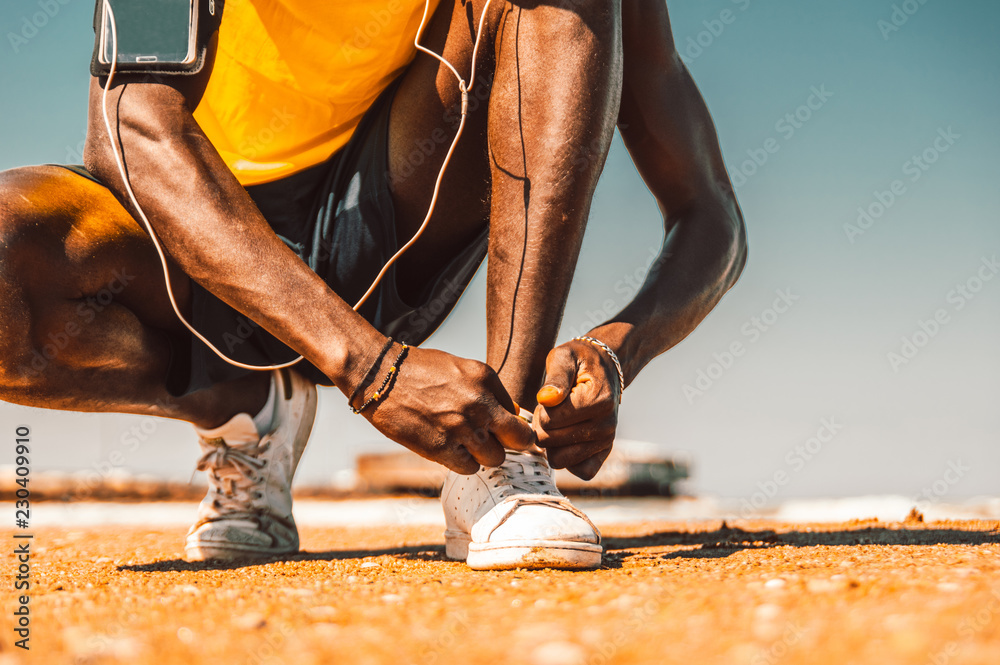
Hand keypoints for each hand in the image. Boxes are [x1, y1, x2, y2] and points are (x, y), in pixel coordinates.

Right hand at [364, 346, 534, 473]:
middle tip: (492, 441)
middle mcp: (478, 404)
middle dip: (507, 444)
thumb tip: (515, 415)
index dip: (517, 431)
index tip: (509, 435)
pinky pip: (469, 468)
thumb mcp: (463, 369)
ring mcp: (459, 427)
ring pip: (493, 458)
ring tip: (466, 444)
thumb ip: (491, 392)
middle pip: (515, 442)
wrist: (381, 375)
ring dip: (483, 455)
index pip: (519, 418)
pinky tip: (452, 450)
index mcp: (486, 381)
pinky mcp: (439, 447)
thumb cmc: (421, 371)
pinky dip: (464, 463)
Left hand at [533, 339, 620, 479]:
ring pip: (559, 460)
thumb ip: (555, 377)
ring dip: (552, 443)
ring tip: (560, 422)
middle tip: (553, 409)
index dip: (541, 409)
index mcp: (598, 401)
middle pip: (549, 441)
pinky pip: (580, 472)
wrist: (604, 368)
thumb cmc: (578, 361)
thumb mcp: (563, 357)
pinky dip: (568, 459)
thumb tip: (546, 400)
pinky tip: (567, 439)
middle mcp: (607, 426)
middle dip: (543, 425)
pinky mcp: (605, 453)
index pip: (549, 421)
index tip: (551, 397)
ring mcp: (607, 442)